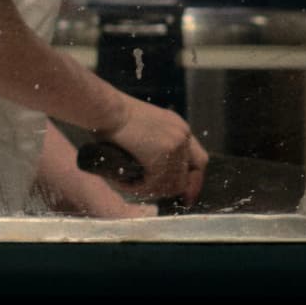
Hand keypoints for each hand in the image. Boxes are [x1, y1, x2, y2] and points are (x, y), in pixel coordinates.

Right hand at [91, 94, 207, 204]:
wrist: (107, 109)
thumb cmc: (115, 118)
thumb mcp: (144, 128)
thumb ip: (156, 148)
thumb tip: (158, 180)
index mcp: (179, 128)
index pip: (199, 160)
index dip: (193, 180)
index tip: (185, 195)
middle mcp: (182, 135)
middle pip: (187, 176)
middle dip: (170, 188)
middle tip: (151, 192)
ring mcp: (175, 144)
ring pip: (171, 184)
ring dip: (151, 189)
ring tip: (131, 185)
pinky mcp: (163, 154)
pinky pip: (156, 184)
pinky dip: (140, 188)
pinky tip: (126, 183)